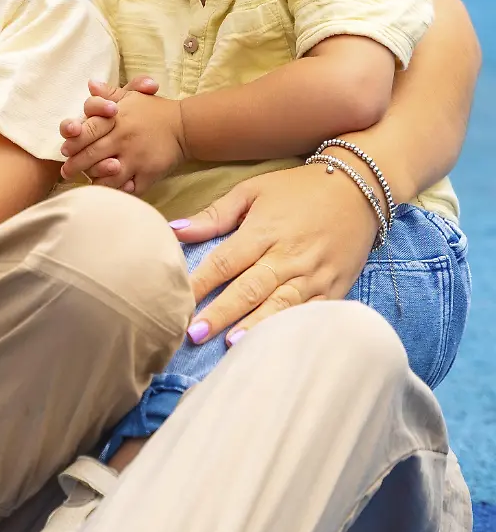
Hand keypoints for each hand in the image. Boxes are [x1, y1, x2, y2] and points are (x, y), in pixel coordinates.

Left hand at [62, 87, 182, 193]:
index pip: (87, 131)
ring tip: (85, 183)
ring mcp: (136, 159)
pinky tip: (109, 192)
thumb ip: (109, 93)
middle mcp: (124, 139)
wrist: (184, 127)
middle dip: (74, 166)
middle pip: (91, 156)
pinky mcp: (148, 175)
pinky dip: (117, 192)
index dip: (73, 142)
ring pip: (107, 176)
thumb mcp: (131, 97)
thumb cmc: (153, 111)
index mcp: (117, 120)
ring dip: (93, 181)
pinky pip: (128, 189)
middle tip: (66, 172)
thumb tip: (91, 84)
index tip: (64, 151)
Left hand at [180, 162, 378, 344]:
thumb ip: (213, 215)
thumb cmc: (297, 189)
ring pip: (280, 305)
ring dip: (255, 326)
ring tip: (231, 344)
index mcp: (263, 231)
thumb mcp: (252, 190)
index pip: (225, 261)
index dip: (201, 282)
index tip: (177, 300)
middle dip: (221, 312)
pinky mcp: (335, 288)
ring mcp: (313, 275)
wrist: (359, 186)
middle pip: (249, 289)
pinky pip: (311, 314)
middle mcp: (288, 256)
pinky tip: (276, 344)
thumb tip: (174, 230)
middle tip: (194, 333)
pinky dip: (293, 329)